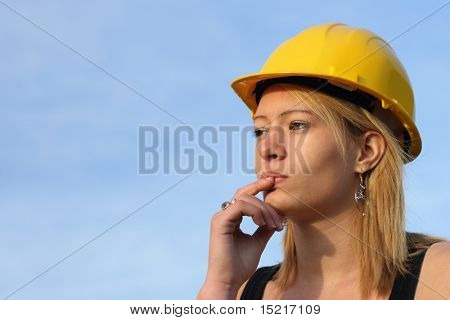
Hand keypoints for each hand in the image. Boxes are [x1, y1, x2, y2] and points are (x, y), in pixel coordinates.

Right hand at [200, 176, 284, 297]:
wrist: (229, 282)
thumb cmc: (240, 266)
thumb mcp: (257, 242)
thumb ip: (264, 229)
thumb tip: (277, 218)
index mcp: (230, 218)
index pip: (245, 197)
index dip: (258, 188)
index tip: (273, 184)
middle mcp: (223, 215)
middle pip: (246, 195)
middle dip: (266, 203)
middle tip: (280, 219)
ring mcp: (220, 217)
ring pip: (245, 199)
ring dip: (264, 210)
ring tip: (273, 225)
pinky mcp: (220, 222)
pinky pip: (240, 206)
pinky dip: (255, 212)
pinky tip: (263, 223)